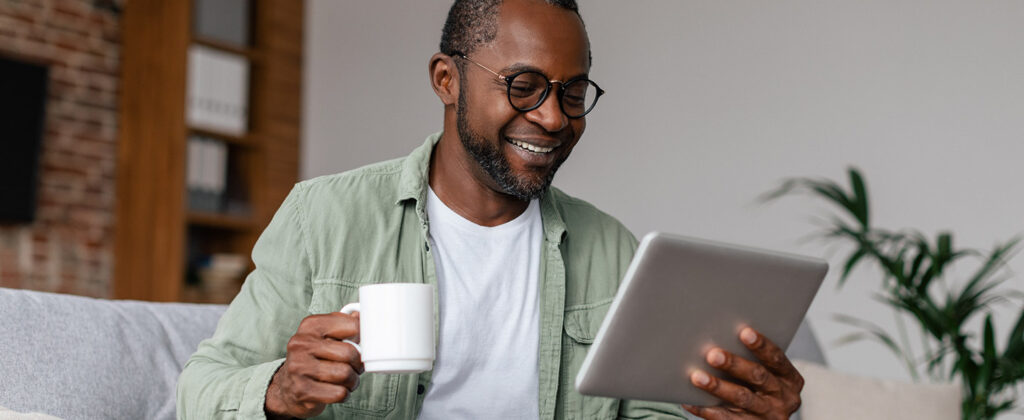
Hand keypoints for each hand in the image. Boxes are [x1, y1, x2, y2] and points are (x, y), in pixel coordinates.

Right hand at [265, 312, 364, 418]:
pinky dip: (344, 394)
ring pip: (345, 374)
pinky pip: (338, 393)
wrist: (287, 387)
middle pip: (349, 353)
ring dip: (352, 381)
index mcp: (310, 326)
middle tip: (354, 368)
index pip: (351, 326)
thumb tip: (361, 316)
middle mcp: (301, 344)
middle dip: (358, 364)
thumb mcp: (325, 336)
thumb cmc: (313, 358)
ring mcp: (299, 367)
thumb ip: (343, 325)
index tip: (360, 345)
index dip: (362, 338)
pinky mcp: (302, 390)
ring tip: (346, 380)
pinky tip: (336, 390)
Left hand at [682, 327, 803, 419]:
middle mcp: (783, 398)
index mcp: (790, 379)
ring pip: (742, 398)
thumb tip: (720, 335)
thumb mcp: (767, 375)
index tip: (744, 332)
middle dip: (734, 364)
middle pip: (758, 377)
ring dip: (718, 387)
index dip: (761, 345)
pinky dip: (706, 409)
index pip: (776, 358)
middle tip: (713, 354)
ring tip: (697, 377)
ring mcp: (768, 416)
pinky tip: (690, 401)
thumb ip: (753, 359)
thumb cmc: (760, 387)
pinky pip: (726, 419)